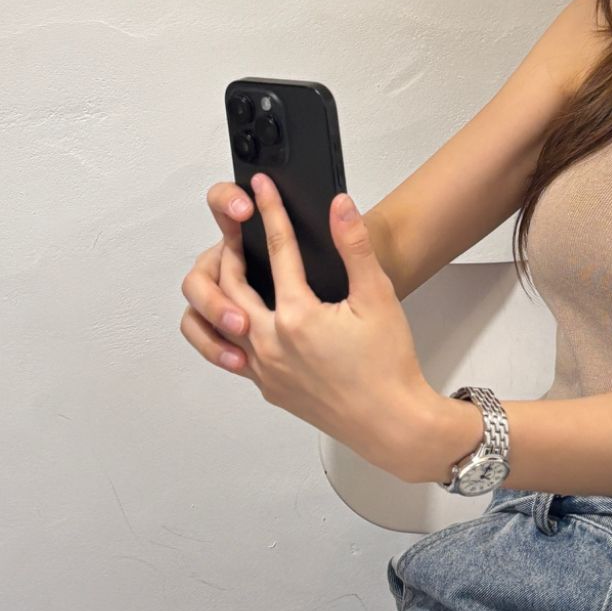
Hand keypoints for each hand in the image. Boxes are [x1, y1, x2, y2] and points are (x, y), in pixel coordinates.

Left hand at [182, 172, 438, 480]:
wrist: (391, 423)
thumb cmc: (387, 365)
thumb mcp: (377, 296)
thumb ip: (354, 246)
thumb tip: (340, 206)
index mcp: (297, 317)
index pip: (278, 250)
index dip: (270, 211)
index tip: (262, 187)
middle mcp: (272, 344)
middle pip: (232, 284)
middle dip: (231, 247)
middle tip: (237, 222)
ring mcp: (265, 370)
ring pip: (220, 322)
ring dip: (220, 290)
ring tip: (229, 266)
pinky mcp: (268, 388)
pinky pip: (232, 353)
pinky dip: (227, 329)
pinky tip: (238, 316)